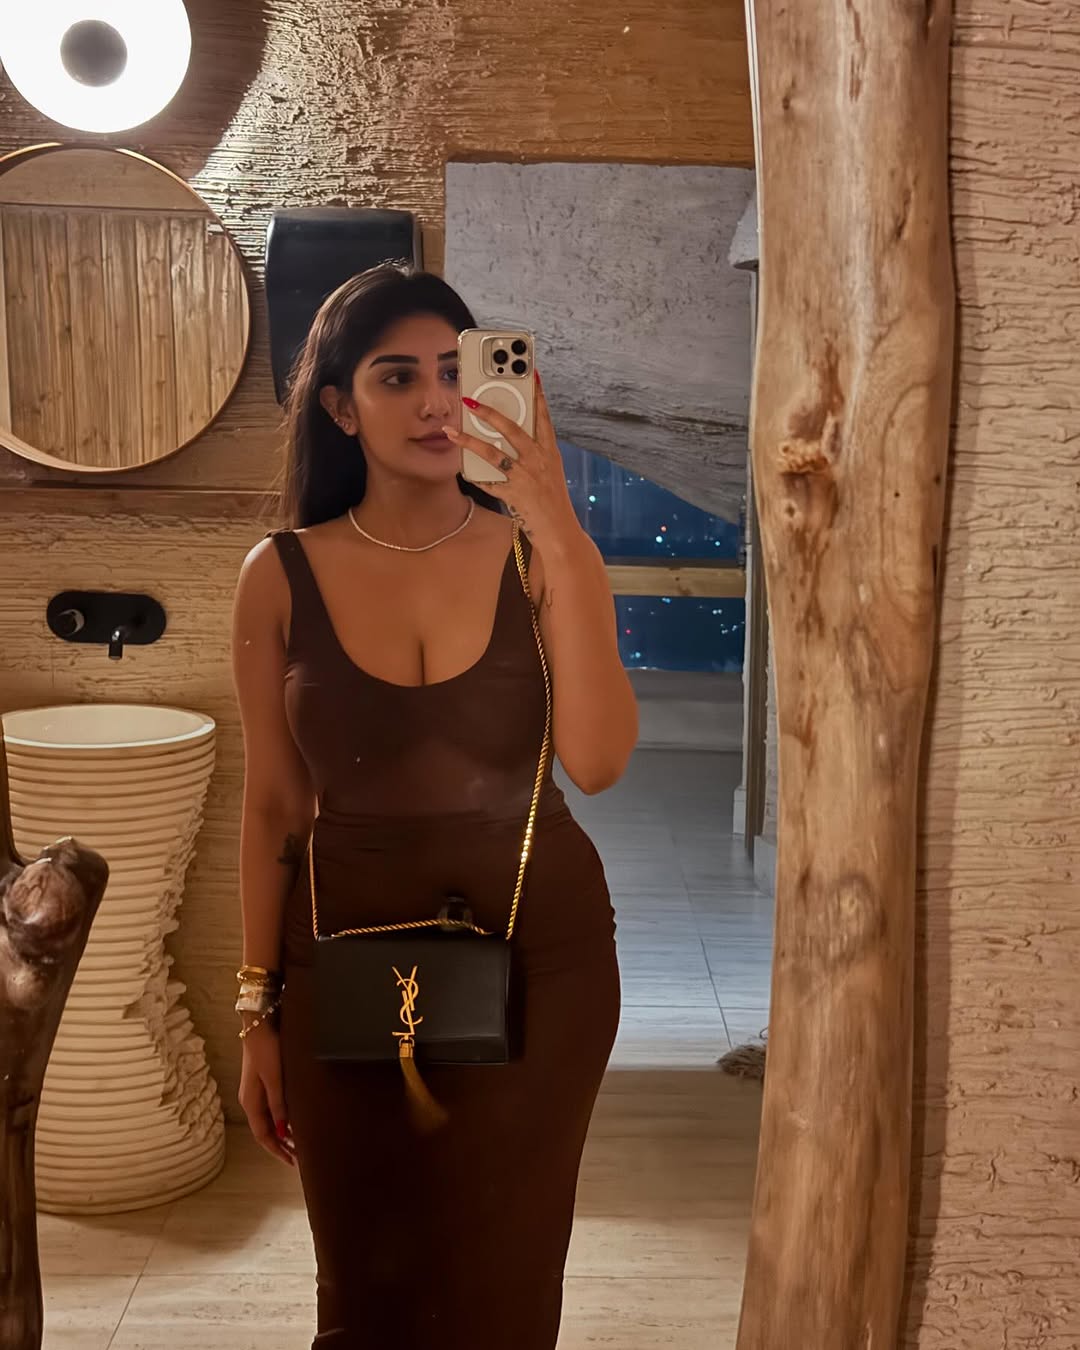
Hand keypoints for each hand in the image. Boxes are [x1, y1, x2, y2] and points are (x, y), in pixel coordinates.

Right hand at [239, 1022, 295, 1166]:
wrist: (259, 1024)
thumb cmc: (267, 1050)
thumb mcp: (274, 1079)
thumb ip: (278, 1105)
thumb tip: (283, 1131)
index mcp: (251, 1102)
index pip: (263, 1135)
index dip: (277, 1150)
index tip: (292, 1162)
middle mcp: (251, 1100)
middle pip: (265, 1130)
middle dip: (281, 1145)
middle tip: (299, 1157)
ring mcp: (255, 1091)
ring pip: (268, 1120)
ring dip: (282, 1132)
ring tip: (298, 1142)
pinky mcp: (262, 1081)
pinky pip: (271, 1108)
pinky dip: (281, 1118)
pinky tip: (293, 1119)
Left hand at [443, 372, 580, 551]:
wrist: (559, 531)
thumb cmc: (553, 500)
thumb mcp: (550, 471)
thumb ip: (535, 452)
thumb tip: (514, 435)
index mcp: (550, 452)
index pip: (543, 417)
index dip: (537, 395)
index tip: (531, 374)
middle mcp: (538, 461)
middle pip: (512, 429)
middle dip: (489, 413)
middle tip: (470, 400)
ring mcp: (525, 477)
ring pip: (494, 453)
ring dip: (469, 441)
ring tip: (452, 431)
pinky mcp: (514, 494)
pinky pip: (489, 482)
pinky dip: (475, 476)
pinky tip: (461, 469)